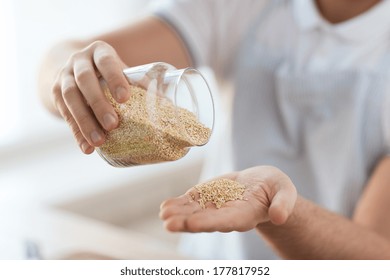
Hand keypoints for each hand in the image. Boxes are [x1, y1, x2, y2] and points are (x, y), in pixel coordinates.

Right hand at [51, 41, 130, 153]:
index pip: (106, 62)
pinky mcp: (55, 93)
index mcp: (99, 52)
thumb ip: (139, 85)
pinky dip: (77, 133)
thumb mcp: (121, 72)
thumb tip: (166, 105)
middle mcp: (78, 60)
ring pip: (70, 97)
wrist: (75, 69)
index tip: (124, 98)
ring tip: (100, 141)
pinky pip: (65, 115)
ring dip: (85, 121)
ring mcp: (63, 76)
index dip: (114, 78)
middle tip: (113, 124)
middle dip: (98, 103)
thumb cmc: (108, 73)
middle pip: (85, 80)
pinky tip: (87, 148)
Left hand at [160, 166, 296, 231]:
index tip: (193, 225)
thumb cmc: (276, 188)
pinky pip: (191, 202)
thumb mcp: (285, 191)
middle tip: (169, 224)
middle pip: (205, 220)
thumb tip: (280, 216)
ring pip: (194, 212)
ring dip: (178, 214)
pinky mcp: (207, 196)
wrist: (262, 184)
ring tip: (163, 214)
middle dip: (186, 222)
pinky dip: (178, 204)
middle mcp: (226, 215)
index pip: (226, 222)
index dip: (210, 223)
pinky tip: (165, 206)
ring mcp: (214, 206)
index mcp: (245, 215)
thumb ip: (283, 204)